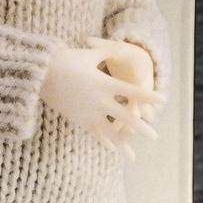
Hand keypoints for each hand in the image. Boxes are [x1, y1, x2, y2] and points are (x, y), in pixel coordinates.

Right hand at [40, 40, 164, 159]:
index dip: (148, 97)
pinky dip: (104, 141)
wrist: (40, 74)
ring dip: (124, 143)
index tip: (163, 101)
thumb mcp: (89, 55)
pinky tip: (113, 150)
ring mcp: (88, 112)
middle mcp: (99, 100)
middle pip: (125, 117)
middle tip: (155, 137)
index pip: (132, 92)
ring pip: (110, 131)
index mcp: (104, 83)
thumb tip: (121, 45)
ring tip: (134, 157)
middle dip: (141, 128)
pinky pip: (94, 133)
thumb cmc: (65, 60)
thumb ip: (106, 52)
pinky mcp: (78, 119)